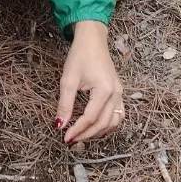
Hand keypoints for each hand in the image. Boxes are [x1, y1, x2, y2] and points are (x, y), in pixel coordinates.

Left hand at [57, 21, 124, 143]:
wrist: (93, 40)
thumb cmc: (80, 56)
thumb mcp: (68, 79)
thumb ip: (64, 104)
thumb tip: (59, 125)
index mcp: (104, 90)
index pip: (90, 117)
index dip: (77, 130)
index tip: (65, 138)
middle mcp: (116, 93)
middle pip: (103, 123)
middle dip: (87, 135)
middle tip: (71, 140)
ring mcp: (120, 93)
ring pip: (114, 122)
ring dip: (98, 132)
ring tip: (82, 136)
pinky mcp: (119, 93)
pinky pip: (118, 115)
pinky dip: (107, 125)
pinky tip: (94, 128)